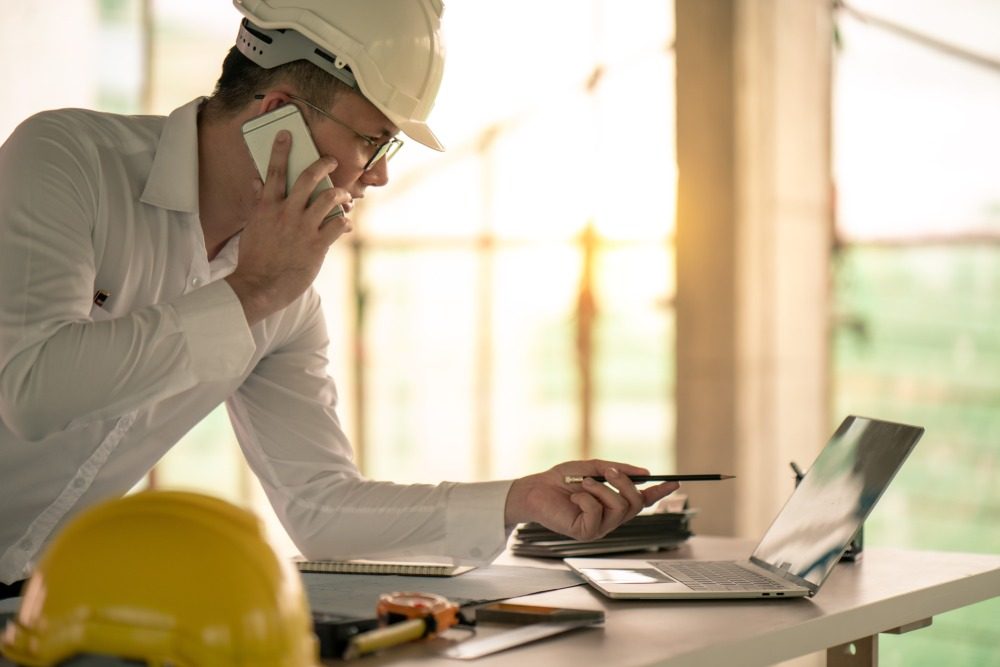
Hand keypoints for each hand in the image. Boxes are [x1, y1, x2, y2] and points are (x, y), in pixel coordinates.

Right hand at [226, 129, 350, 324]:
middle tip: (332, 161)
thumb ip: (258, 202)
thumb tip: (257, 181)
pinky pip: (338, 225)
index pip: (275, 172)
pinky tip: (345, 223)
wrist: (259, 285)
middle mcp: (286, 213)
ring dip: (340, 194)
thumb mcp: (253, 226)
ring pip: (328, 199)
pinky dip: (344, 221)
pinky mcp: (317, 245)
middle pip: (308, 179)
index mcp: (267, 207)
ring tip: (344, 196)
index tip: (287, 134)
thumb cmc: (255, 257)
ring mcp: (303, 228)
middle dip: (323, 164)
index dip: (281, 150)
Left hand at [504, 459, 679, 540]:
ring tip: (583, 484)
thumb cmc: (561, 479)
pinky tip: (574, 497)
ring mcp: (600, 527)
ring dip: (600, 489)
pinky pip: (598, 513)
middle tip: (608, 471)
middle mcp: (610, 518)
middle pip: (635, 504)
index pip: (642, 500)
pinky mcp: (586, 533)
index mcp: (613, 502)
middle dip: (624, 484)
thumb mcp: (593, 468)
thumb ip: (617, 470)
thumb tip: (645, 472)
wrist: (535, 489)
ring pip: (620, 508)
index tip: (675, 482)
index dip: (660, 492)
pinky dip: (586, 498)